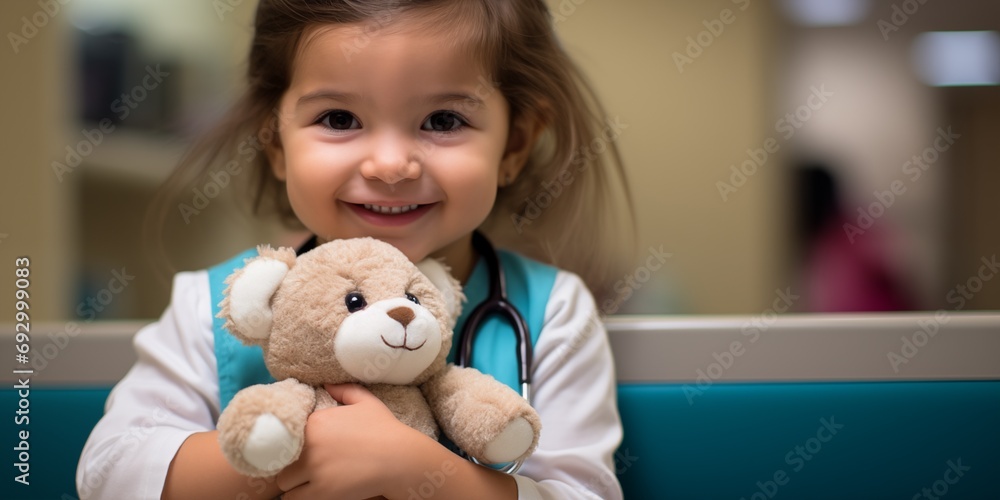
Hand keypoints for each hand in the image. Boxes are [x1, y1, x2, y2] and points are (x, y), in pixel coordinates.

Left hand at [275, 383, 421, 498]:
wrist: (401, 458)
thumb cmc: (386, 430)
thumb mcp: (367, 402)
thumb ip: (344, 390)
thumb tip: (325, 383)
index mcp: (316, 421)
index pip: (287, 436)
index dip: (294, 446)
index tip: (305, 452)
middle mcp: (310, 444)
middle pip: (282, 461)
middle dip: (291, 466)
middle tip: (305, 470)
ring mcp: (314, 469)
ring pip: (284, 482)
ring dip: (293, 484)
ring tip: (307, 484)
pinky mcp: (322, 492)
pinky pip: (294, 499)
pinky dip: (300, 498)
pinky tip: (313, 494)